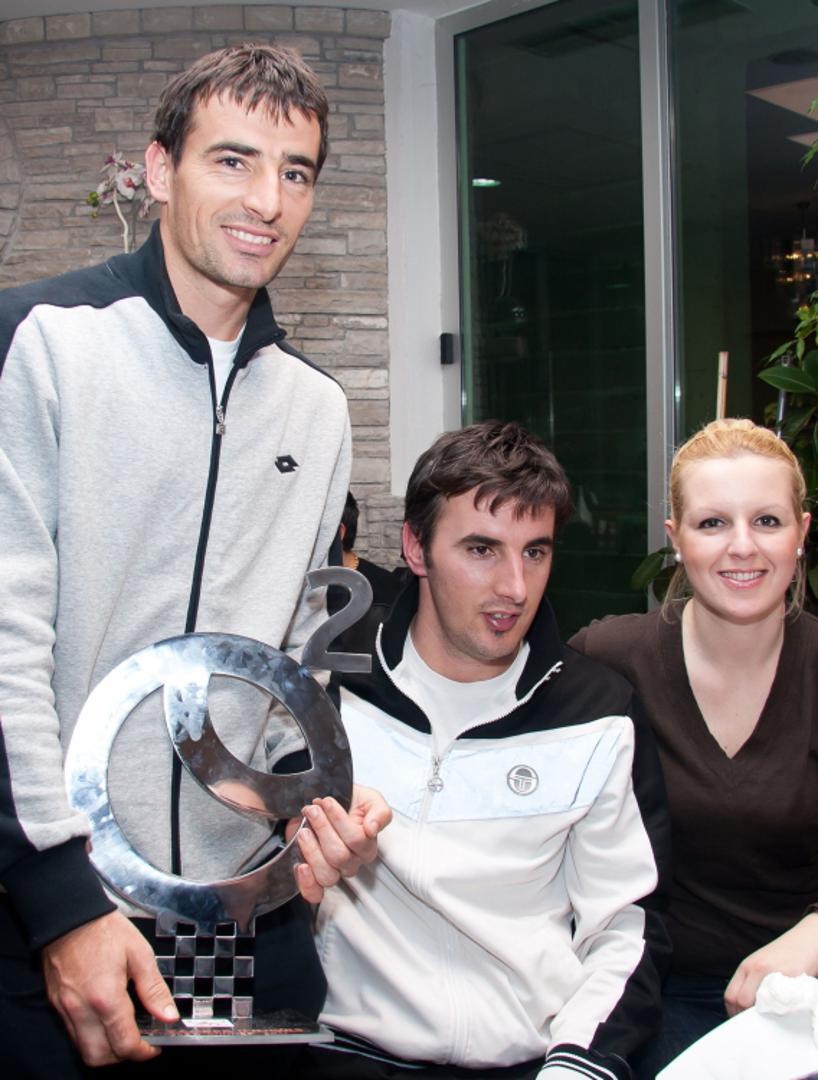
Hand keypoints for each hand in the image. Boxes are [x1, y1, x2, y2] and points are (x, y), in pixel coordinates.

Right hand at [42, 910, 178, 1065]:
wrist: (71, 915)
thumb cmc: (105, 930)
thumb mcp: (139, 954)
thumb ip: (154, 989)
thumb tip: (169, 1016)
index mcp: (106, 997)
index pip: (124, 1043)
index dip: (143, 1052)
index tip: (154, 1046)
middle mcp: (82, 1010)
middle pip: (99, 1057)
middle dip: (122, 1057)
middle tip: (138, 1043)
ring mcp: (66, 1009)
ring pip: (83, 1050)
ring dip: (105, 1050)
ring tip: (122, 1033)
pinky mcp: (57, 1005)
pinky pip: (72, 1034)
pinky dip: (90, 1037)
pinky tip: (104, 1020)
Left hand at [287, 783, 391, 903]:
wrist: (322, 806)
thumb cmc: (348, 803)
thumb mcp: (370, 800)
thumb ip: (380, 812)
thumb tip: (372, 829)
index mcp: (367, 847)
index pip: (357, 840)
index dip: (339, 819)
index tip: (327, 801)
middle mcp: (352, 863)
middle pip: (340, 856)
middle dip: (322, 829)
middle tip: (312, 810)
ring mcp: (333, 871)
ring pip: (327, 874)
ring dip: (312, 850)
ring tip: (304, 831)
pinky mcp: (314, 877)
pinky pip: (314, 892)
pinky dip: (306, 882)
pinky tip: (301, 865)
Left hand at [725, 913, 817, 1015]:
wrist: (807, 940)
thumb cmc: (786, 956)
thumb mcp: (763, 965)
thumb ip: (753, 982)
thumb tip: (745, 1008)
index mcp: (746, 966)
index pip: (730, 995)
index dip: (733, 1013)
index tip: (741, 1023)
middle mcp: (754, 968)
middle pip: (739, 1000)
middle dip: (744, 1017)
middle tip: (754, 1027)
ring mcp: (770, 972)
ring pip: (754, 1002)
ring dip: (759, 1016)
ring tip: (766, 1022)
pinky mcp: (787, 977)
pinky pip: (776, 1000)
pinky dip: (776, 1011)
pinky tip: (781, 1014)